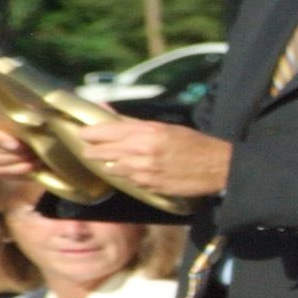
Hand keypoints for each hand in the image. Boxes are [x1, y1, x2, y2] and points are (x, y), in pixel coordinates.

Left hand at [76, 120, 231, 197]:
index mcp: (146, 132)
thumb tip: (107, 110)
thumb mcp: (165, 127)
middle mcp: (142, 152)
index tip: (81, 134)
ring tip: (103, 159)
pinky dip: (124, 175)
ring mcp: (144, 172)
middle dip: (93, 150)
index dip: (90, 133)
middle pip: (104, 152)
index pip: (107, 131)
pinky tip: (125, 171)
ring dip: (107, 163)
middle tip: (87, 149)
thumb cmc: (192, 143)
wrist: (216, 167)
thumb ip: (134, 122)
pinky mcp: (149, 187)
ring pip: (113, 168)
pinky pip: (128, 180)